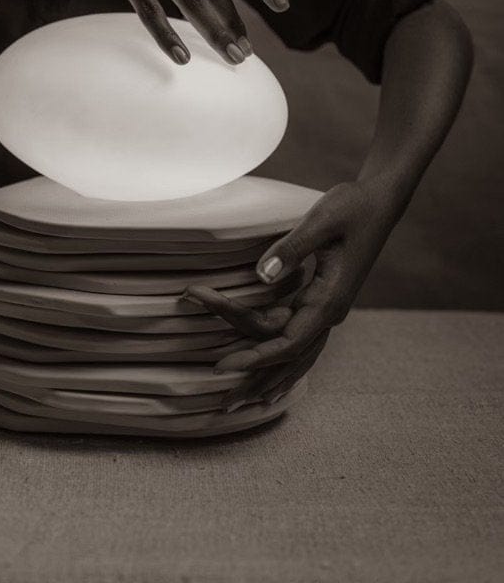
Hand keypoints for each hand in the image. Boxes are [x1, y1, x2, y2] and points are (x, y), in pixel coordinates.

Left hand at [183, 179, 402, 409]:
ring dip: (267, 377)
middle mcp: (330, 312)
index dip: (256, 357)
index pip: (288, 342)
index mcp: (330, 300)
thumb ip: (292, 248)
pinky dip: (279, 358)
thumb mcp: (322, 221)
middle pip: (290, 358)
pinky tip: (267, 376)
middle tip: (224, 403)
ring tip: (239, 401)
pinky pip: (297, 337)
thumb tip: (261, 276)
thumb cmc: (353, 206)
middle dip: (257, 380)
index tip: (225, 366)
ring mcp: (327, 308)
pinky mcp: (322, 299)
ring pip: (294, 354)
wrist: (380, 200)